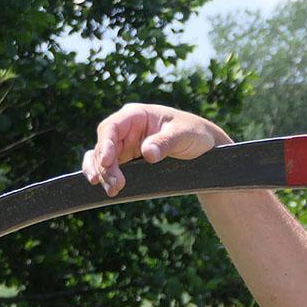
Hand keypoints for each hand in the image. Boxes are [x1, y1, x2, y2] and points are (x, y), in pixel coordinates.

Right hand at [82, 103, 232, 196]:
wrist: (203, 145)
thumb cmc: (193, 132)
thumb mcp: (183, 134)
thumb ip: (165, 142)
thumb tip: (147, 153)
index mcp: (136, 115)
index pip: (111, 127)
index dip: (105, 144)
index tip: (107, 162)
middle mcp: (126, 129)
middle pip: (104, 146)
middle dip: (106, 167)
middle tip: (116, 185)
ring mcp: (125, 145)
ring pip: (103, 158)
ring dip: (104, 174)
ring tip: (112, 191)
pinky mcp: (128, 159)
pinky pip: (110, 167)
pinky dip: (105, 176)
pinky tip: (105, 187)